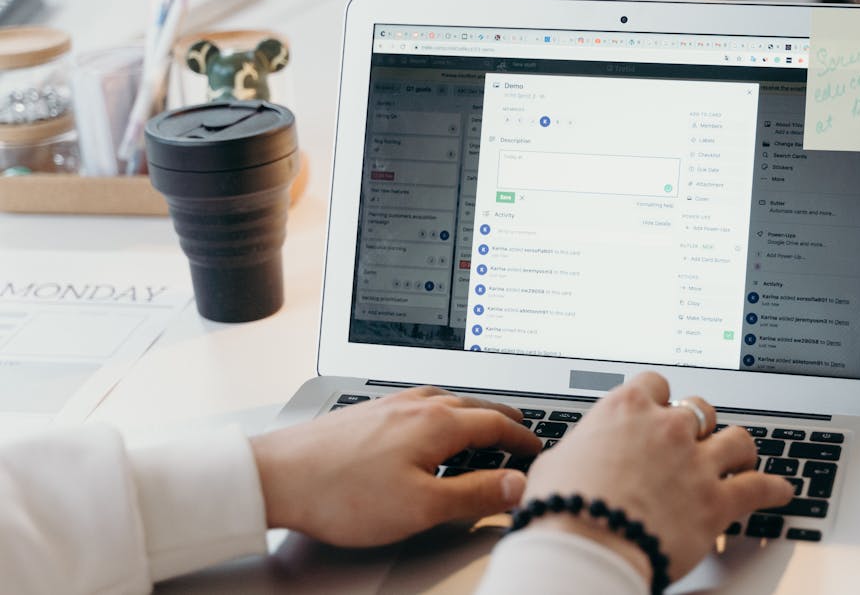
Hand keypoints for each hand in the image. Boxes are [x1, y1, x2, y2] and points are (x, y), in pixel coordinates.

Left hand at [250, 386, 541, 546]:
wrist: (274, 475)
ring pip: (446, 400)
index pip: (497, 425)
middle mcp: (416, 405)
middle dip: (503, 418)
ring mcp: (389, 405)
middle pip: (475, 405)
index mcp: (438, 423)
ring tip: (482, 422)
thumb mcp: (422, 507)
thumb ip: (475, 495)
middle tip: (522, 429)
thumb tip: (519, 485)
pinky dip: (442, 410)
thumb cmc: (342, 493)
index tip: (538, 449)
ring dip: (473, 411)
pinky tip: (428, 420)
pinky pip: (419, 402)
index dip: (523, 439)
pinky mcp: (366, 411)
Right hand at [521, 372, 793, 581]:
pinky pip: (759, 487)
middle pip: (700, 408)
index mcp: (626, 409)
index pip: (655, 384)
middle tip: (695, 439)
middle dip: (699, 424)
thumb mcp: (556, 462)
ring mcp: (696, 462)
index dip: (658, 399)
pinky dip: (773, 489)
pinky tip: (780, 490)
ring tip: (739, 458)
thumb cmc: (563, 506)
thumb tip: (576, 454)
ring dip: (738, 450)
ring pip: (737, 440)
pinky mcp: (717, 501)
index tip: (658, 410)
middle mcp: (667, 428)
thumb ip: (580, 448)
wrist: (586, 546)